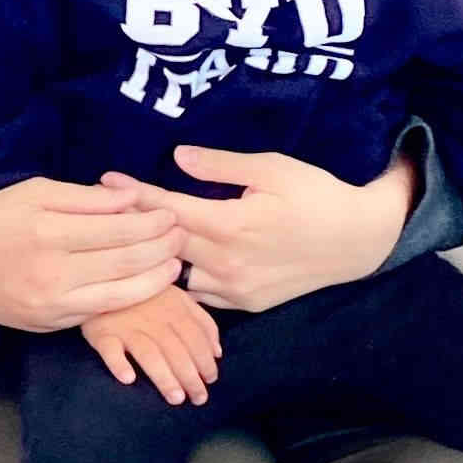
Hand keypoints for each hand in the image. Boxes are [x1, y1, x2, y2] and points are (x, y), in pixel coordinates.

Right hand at [0, 175, 181, 332]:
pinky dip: (128, 300)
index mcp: (49, 231)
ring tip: (174, 265)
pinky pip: (99, 312)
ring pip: (120, 295)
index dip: (151, 223)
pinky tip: (145, 286)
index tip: (172, 214)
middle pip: (125, 263)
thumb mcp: (34, 191)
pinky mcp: (49, 324)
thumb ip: (86, 198)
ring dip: (155, 280)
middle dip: (161, 249)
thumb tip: (132, 199)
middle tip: (182, 237)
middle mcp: (53, 272)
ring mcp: (52, 304)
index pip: (117, 229)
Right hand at [82, 287, 221, 404]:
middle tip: (198, 398)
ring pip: (148, 353)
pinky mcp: (102, 333)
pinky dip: (118, 364)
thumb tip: (218, 353)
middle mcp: (152, 317)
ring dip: (164, 377)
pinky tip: (128, 379)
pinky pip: (109, 349)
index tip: (210, 380)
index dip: (205, 360)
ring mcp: (126, 325)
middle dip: (190, 376)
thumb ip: (202, 322)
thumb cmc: (147, 295)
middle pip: (175, 350)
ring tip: (176, 398)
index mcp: (174, 308)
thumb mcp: (179, 299)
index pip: (195, 338)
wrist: (103, 281)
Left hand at [108, 146, 417, 313]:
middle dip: (135, 225)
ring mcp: (235, 290)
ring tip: (133, 239)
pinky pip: (200, 295)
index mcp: (232, 225)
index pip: (168, 210)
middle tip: (107, 208)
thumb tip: (178, 157)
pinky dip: (182, 279)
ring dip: (156, 258)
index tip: (106, 181)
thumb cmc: (315, 194)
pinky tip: (168, 265)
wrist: (356, 241)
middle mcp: (227, 263)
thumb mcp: (272, 168)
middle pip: (164, 244)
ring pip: (178, 277)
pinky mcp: (246, 305)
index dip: (136, 195)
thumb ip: (222, 166)